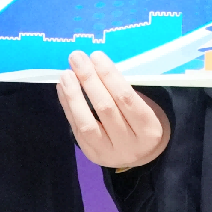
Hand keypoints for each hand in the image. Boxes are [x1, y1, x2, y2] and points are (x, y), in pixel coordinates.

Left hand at [57, 51, 169, 168]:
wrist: (140, 155)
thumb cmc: (141, 122)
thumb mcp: (144, 107)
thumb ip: (123, 90)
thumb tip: (95, 66)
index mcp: (149, 128)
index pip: (126, 98)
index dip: (109, 76)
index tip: (96, 56)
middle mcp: (129, 143)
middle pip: (106, 108)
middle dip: (89, 80)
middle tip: (77, 58)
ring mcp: (109, 152)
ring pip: (87, 124)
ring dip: (74, 96)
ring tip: (66, 75)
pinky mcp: (92, 155)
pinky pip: (77, 130)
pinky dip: (68, 107)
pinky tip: (63, 89)